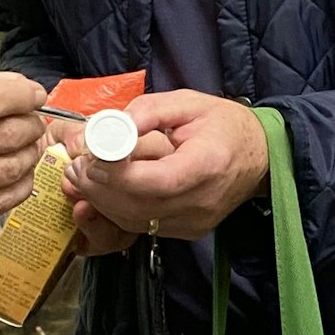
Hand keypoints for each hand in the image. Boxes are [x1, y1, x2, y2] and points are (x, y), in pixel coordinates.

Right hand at [0, 66, 48, 235]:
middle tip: (32, 118)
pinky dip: (21, 183)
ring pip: (12, 169)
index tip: (33, 93)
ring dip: (30, 153)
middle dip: (31, 123)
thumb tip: (16, 86)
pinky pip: (3, 201)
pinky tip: (17, 170)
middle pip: (8, 135)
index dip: (25, 94)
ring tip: (27, 143)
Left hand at [66, 92, 267, 242]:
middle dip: (99, 189)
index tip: (90, 158)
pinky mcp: (188, 231)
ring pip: (136, 222)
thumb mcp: (189, 102)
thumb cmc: (225, 125)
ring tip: (81, 177)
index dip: (119, 174)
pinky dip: (118, 210)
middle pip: (140, 207)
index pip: (158, 181)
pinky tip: (105, 191)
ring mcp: (195, 222)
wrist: (260, 157)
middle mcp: (202, 201)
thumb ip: (148, 111)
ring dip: (102, 202)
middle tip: (74, 168)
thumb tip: (110, 126)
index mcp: (208, 164)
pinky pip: (144, 226)